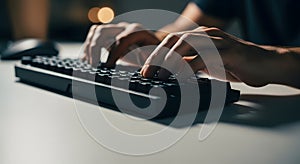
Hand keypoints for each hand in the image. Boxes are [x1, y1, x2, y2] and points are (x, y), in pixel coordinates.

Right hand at [83, 22, 159, 66]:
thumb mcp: (155, 58)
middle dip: (95, 48)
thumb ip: (148, 60)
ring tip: (87, 63)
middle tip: (94, 65)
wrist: (155, 46)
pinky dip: (88, 47)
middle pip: (103, 31)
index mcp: (137, 32)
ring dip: (89, 47)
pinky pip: (94, 36)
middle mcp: (124, 28)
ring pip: (96, 31)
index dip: (113, 53)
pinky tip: (86, 59)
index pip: (121, 39)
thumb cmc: (155, 54)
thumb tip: (141, 64)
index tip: (109, 67)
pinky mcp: (109, 35)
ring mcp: (115, 30)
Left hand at [141, 27, 280, 86]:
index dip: (156, 55)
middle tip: (147, 74)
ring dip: (170, 61)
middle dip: (158, 57)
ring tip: (160, 76)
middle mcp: (206, 35)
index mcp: (199, 37)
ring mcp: (218, 41)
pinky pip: (205, 57)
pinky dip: (191, 67)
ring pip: (187, 45)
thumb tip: (168, 72)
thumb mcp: (206, 64)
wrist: (265, 64)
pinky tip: (182, 77)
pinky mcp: (229, 51)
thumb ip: (189, 64)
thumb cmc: (235, 64)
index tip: (145, 70)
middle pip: (174, 41)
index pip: (171, 42)